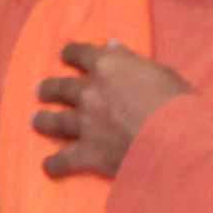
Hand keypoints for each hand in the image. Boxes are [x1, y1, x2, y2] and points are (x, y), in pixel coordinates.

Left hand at [33, 42, 188, 180]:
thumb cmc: (177, 102)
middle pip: (61, 87)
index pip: (80, 53)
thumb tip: (111, 46)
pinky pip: (63, 160)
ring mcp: (84, 123)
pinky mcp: (87, 153)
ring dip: (43, 121)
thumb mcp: (159, 71)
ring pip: (55, 121)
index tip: (65, 55)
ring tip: (36, 121)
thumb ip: (131, 60)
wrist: (175, 141)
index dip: (71, 53)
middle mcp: (89, 92)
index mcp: (107, 66)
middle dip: (49, 89)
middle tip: (41, 91)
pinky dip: (54, 164)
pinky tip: (47, 166)